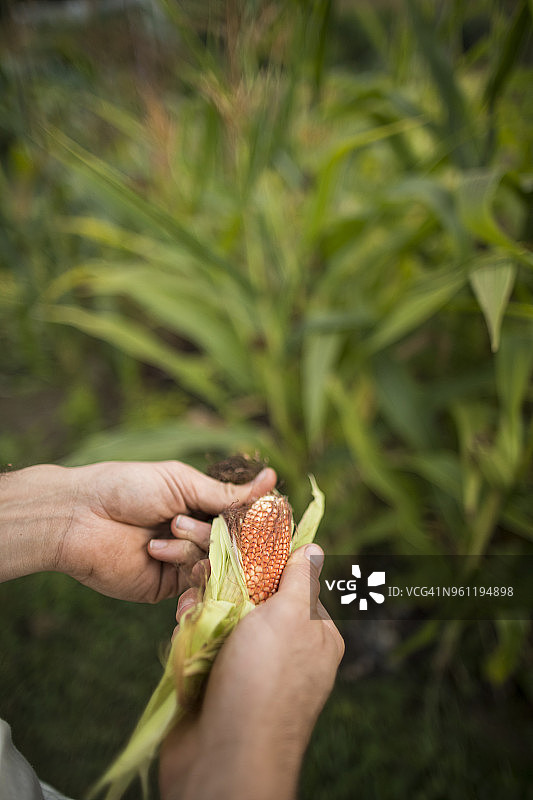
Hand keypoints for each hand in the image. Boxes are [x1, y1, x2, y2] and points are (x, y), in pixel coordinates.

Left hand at [0, 462, 275, 601]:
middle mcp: (197, 535)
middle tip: (180, 522)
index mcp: (202, 505)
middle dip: (213, 535)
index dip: (254, 521)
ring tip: (160, 538)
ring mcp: (183, 562)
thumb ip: (226, 493)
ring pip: (216, 565)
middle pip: (234, 545)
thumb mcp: (181, 483)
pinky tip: (177, 576)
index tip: (267, 520)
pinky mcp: (167, 588)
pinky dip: (192, 585)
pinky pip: (195, 589)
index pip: (243, 518)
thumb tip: (272, 479)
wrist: (80, 517)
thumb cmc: (128, 488)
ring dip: (191, 550)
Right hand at [159, 544, 343, 799]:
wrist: (224, 758)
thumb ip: (300, 580)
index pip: (294, 582)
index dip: (267, 562)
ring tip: (190, 606)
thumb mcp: (290, 616)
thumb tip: (314, 548)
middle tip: (205, 574)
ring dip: (203, 608)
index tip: (240, 545)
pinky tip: (182, 628)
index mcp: (316, 635)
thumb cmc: (264, 679)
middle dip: (228, 585)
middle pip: (254, 597)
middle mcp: (287, 651)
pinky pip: (205, 645)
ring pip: (225, 619)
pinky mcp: (220, 684)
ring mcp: (252, 670)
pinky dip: (191, 635)